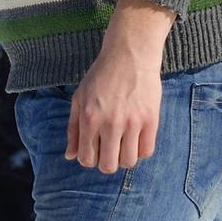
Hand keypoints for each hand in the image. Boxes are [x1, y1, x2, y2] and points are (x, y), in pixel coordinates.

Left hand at [68, 0, 172, 172]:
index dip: (90, 159)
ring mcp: (132, 122)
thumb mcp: (79, 99)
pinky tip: (137, 137)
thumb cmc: (101, 76)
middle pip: (108, 166)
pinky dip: (141, 150)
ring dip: (125, 157)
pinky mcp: (151, 119)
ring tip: (124, 143)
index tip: (96, 149)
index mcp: (89, 118)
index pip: (87, 159)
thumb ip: (74, 129)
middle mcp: (110, 123)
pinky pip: (147, 151)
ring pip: (129, 162)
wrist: (130, 54)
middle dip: (107, 162)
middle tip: (110, 148)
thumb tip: (70, 156)